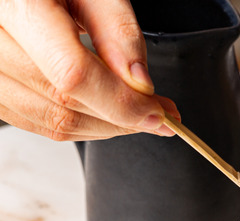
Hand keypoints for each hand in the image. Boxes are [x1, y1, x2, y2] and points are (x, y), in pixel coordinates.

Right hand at [0, 0, 178, 140]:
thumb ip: (118, 30)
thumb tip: (139, 83)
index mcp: (17, 5)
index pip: (72, 74)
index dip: (122, 104)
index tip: (157, 113)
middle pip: (62, 103)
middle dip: (121, 119)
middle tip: (158, 114)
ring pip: (49, 121)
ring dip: (102, 127)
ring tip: (134, 113)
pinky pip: (33, 120)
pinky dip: (76, 124)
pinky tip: (102, 112)